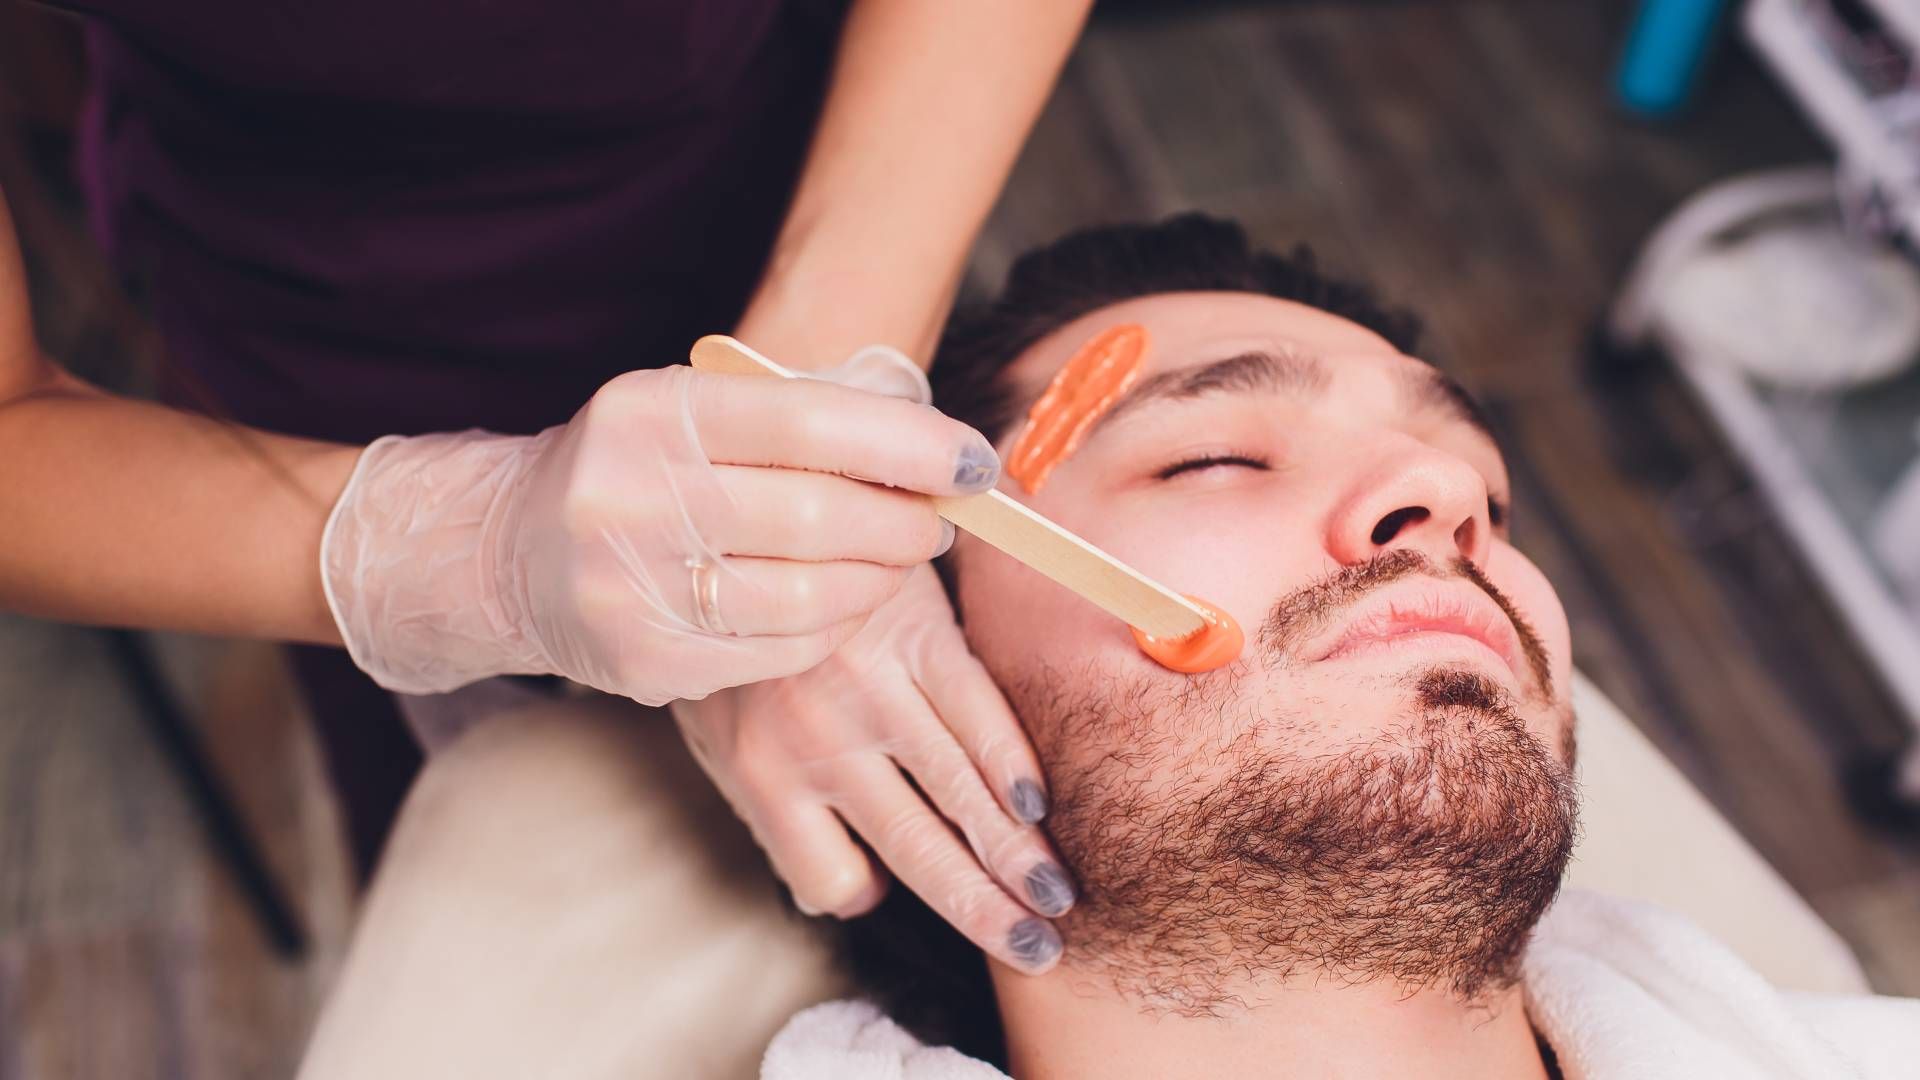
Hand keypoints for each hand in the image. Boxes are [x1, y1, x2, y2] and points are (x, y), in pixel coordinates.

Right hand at [320, 364, 1000, 704]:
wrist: (511, 552)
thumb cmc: (636, 468)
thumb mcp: (688, 411)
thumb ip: (794, 417)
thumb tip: (935, 447)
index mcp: (651, 412)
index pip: (809, 421)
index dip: (909, 443)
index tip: (973, 461)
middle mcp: (631, 495)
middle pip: (820, 515)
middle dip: (905, 521)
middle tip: (940, 521)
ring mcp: (632, 587)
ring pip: (810, 595)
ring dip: (880, 580)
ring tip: (899, 561)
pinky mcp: (647, 662)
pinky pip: (781, 651)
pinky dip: (835, 628)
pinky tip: (846, 604)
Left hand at [671, 566, 1070, 972]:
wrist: (739, 519)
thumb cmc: (731, 636)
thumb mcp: (713, 730)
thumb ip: (775, 810)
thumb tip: (852, 891)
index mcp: (763, 775)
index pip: (829, 877)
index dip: (860, 894)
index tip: (885, 893)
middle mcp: (821, 744)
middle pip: (918, 848)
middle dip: (983, 907)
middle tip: (1035, 948)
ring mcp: (875, 690)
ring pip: (959, 790)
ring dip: (1015, 852)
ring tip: (1057, 899)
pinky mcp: (919, 636)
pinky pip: (978, 710)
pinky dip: (1012, 760)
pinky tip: (1038, 804)